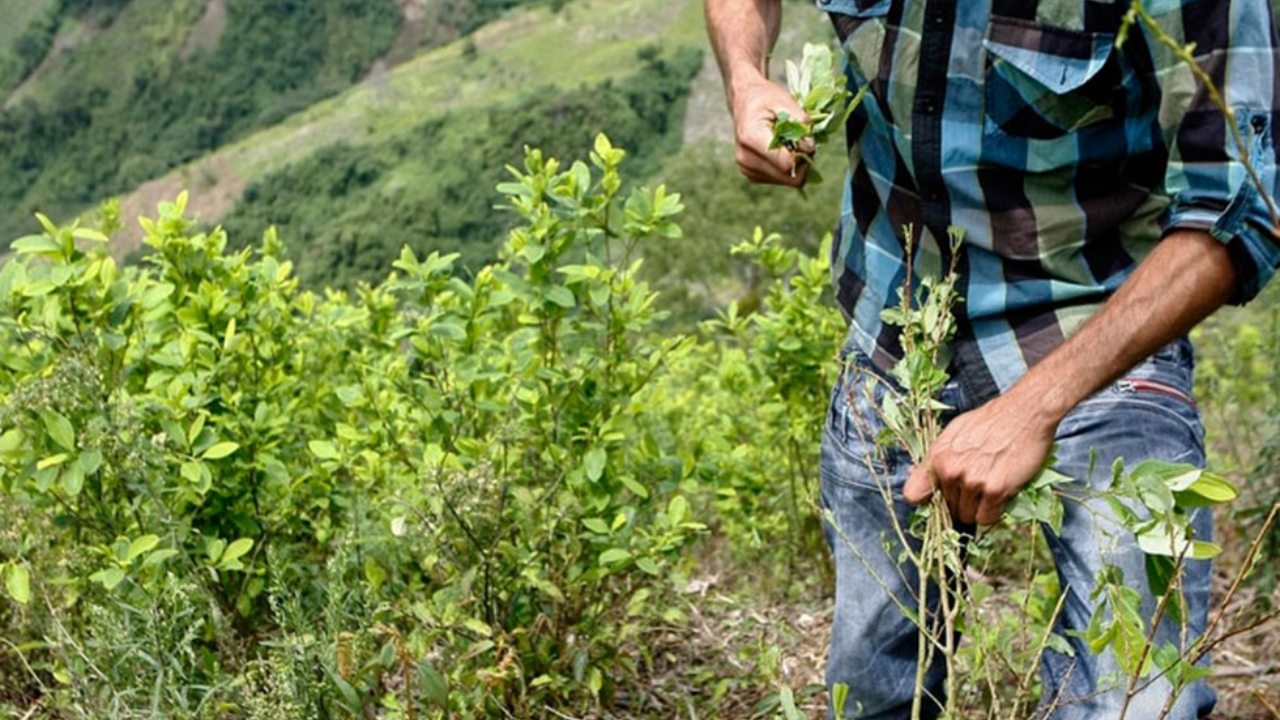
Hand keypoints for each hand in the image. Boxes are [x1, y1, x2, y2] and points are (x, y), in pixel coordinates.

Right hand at [729, 77, 813, 186]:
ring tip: (790, 143)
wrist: (743, 101)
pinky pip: (780, 179)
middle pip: (789, 177)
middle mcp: (746, 159)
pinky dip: (786, 166)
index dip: (804, 154)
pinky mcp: (751, 175)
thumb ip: (800, 122)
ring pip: (786, 180)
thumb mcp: (784, 100)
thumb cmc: (764, 98)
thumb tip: (809, 147)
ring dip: (795, 164)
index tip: (806, 139)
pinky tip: (782, 149)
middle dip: (802, 162)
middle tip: (802, 142)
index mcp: (751, 139)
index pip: (786, 164)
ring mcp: (747, 169)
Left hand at [902, 393, 1056, 525]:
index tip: (939, 502)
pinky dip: (995, 513)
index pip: (914, 495)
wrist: (1025, 413)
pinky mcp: (995, 489)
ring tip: (991, 488)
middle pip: (947, 509)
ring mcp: (972, 481)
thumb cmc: (993, 421)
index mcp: (937, 457)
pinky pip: (987, 519)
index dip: (928, 501)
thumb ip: (938, 458)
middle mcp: (950, 471)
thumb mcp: (953, 433)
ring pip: (967, 517)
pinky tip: (1001, 495)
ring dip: (979, 510)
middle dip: (962, 503)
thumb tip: (920, 478)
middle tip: (979, 488)